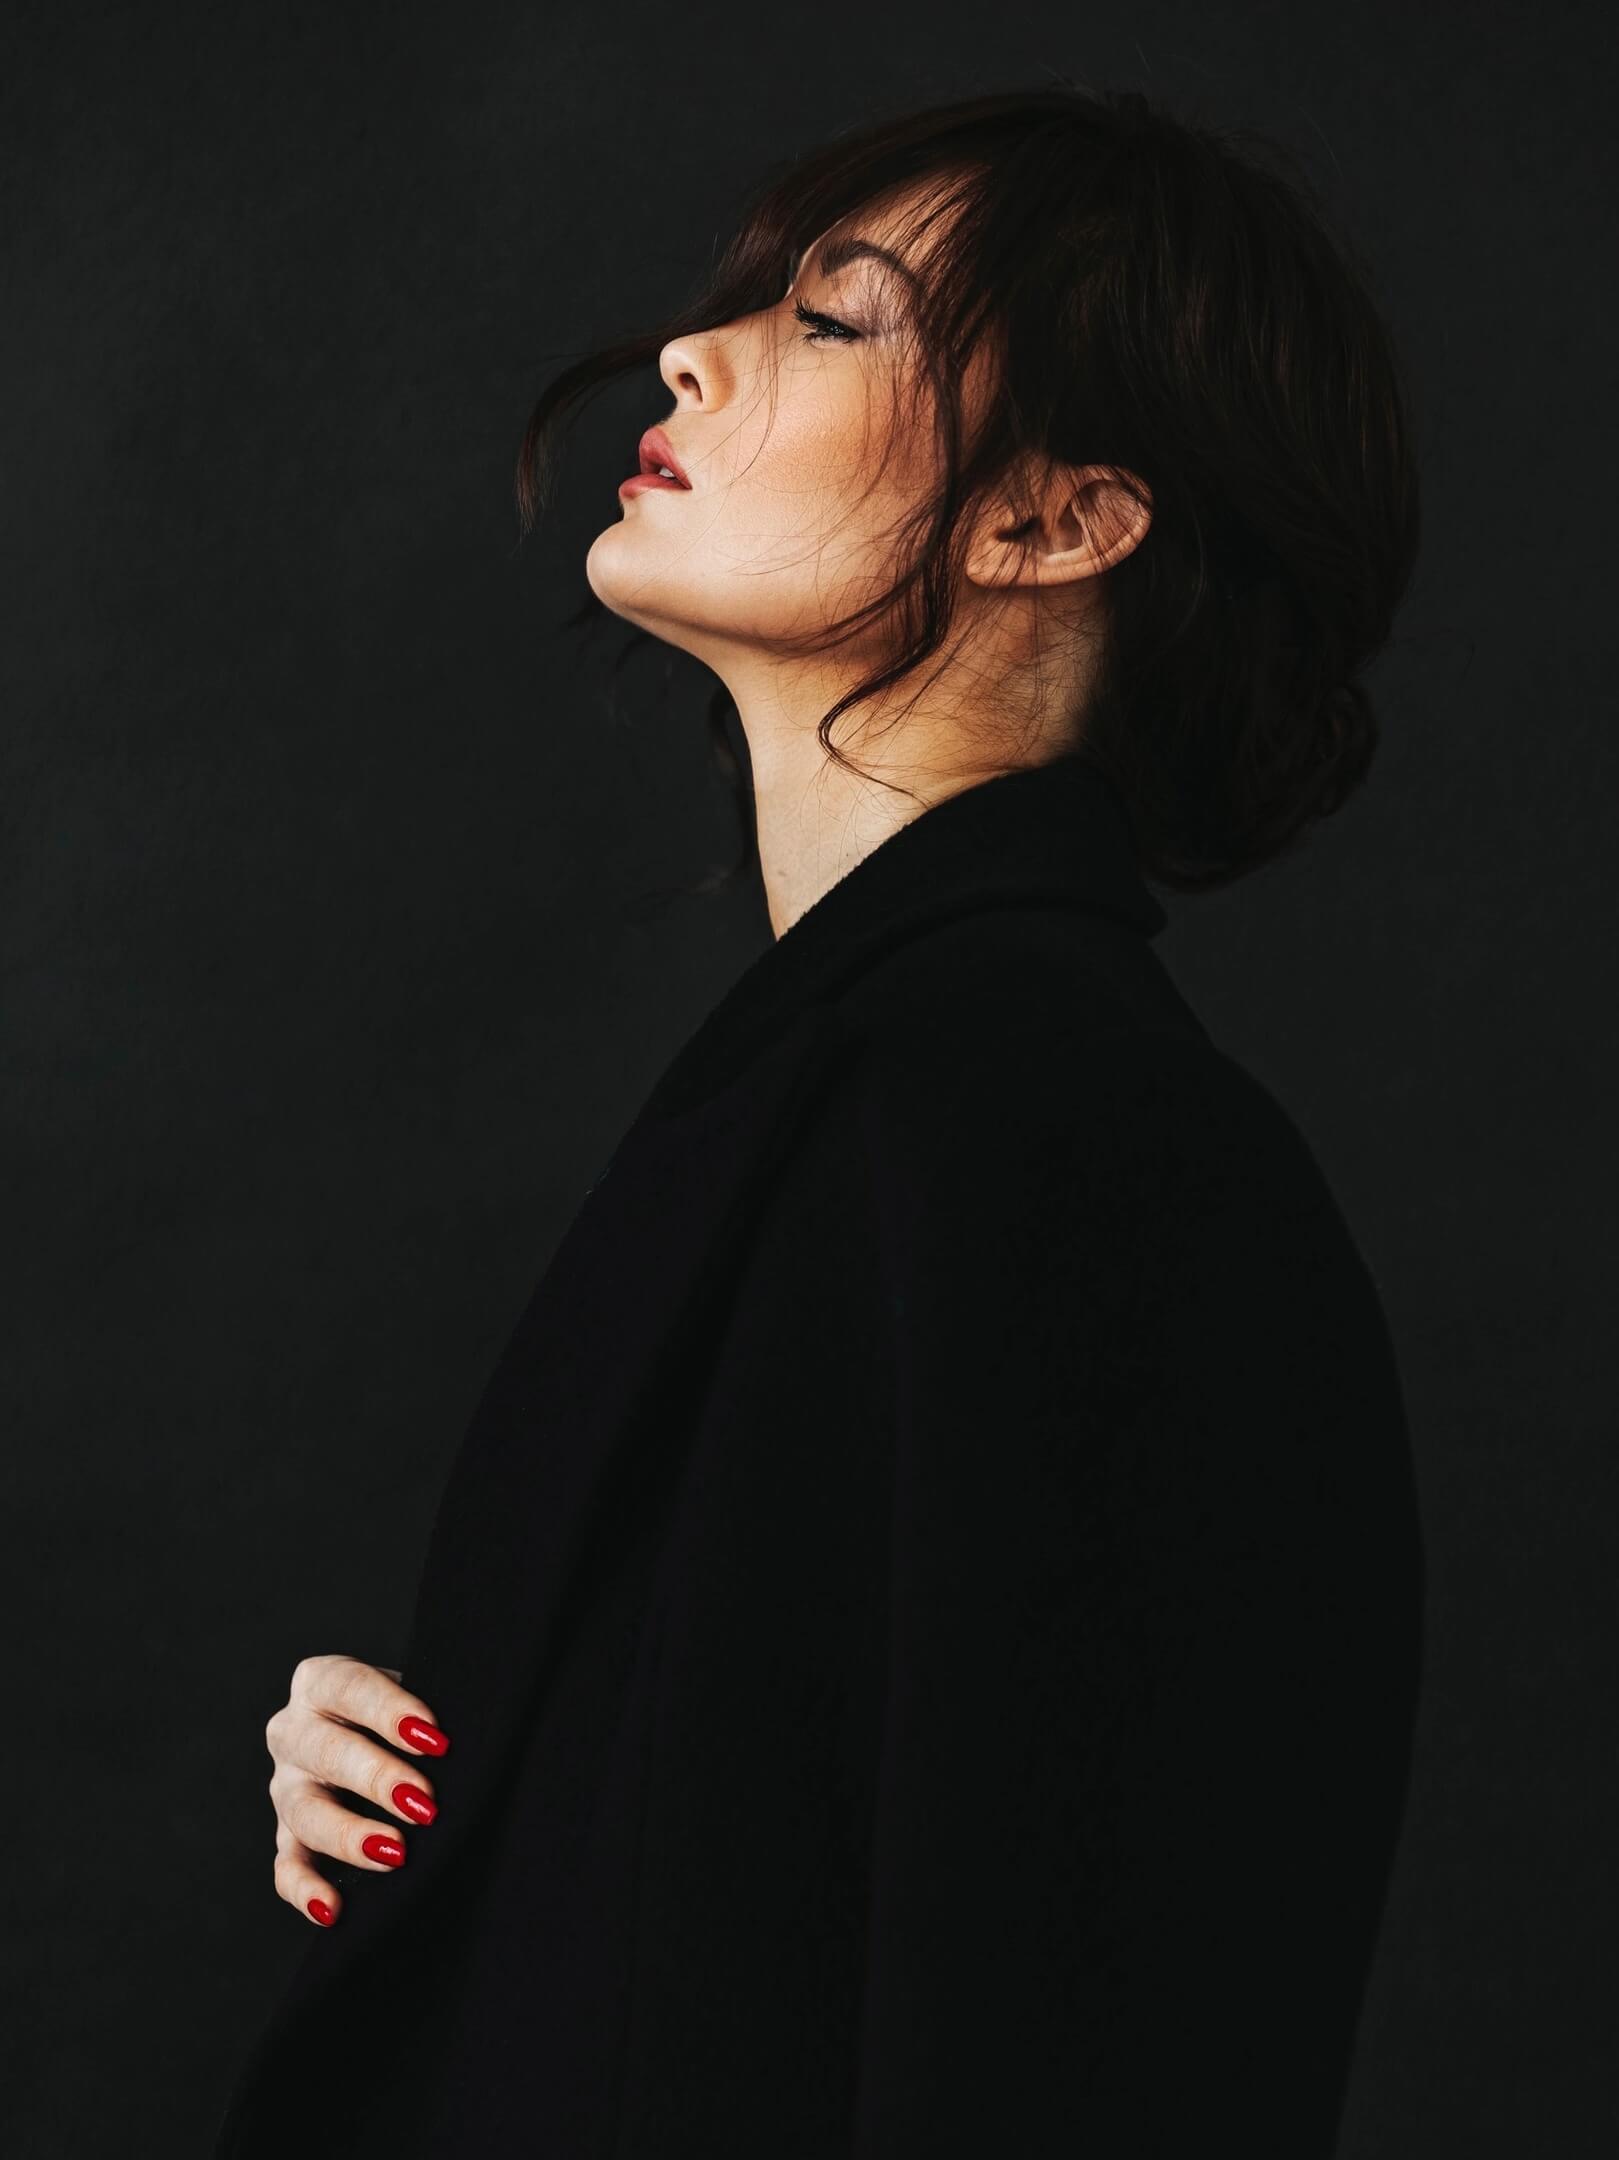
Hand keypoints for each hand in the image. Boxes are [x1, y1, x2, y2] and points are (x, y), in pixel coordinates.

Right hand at [263, 1652, 450, 1926]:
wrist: (383, 1738)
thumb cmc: (405, 1714)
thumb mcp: (413, 1697)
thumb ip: (425, 1716)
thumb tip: (466, 1745)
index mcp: (319, 1681)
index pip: (348, 1687)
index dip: (389, 1711)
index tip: (434, 1739)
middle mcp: (292, 1731)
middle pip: (326, 1751)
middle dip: (377, 1777)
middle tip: (424, 1802)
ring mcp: (285, 1787)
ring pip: (305, 1812)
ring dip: (349, 1834)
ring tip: (396, 1852)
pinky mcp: (286, 1836)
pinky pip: (286, 1867)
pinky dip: (305, 1889)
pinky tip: (332, 1910)